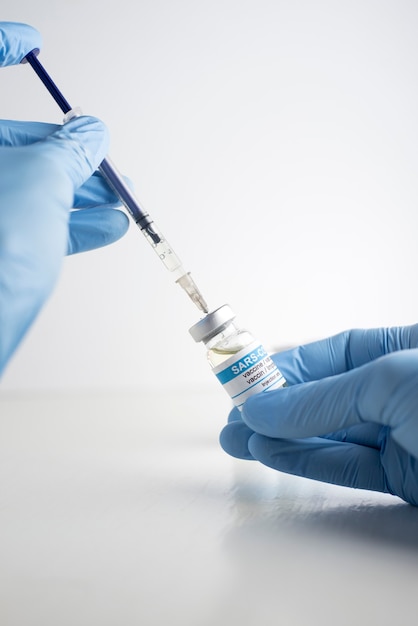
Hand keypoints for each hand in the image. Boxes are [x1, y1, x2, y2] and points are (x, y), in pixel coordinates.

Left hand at [0, 22, 128, 372]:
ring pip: (28, 186)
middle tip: (102, 157)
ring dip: (79, 190)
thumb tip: (91, 133)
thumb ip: (71, 149)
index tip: (32, 44)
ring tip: (120, 199)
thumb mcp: (42, 179)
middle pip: (15, 142)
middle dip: (67, 148)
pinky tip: (107, 226)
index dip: (5, 49)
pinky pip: (32, 223)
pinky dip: (71, 223)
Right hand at [220, 325, 417, 505]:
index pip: (334, 355)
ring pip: (330, 436)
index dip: (287, 369)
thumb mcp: (390, 381)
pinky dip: (307, 462)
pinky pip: (347, 467)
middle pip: (325, 399)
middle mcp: (398, 393)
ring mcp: (401, 436)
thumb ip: (324, 398)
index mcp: (404, 350)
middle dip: (275, 409)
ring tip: (238, 441)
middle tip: (234, 418)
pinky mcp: (403, 478)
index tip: (246, 382)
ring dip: (280, 439)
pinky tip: (271, 455)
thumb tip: (263, 409)